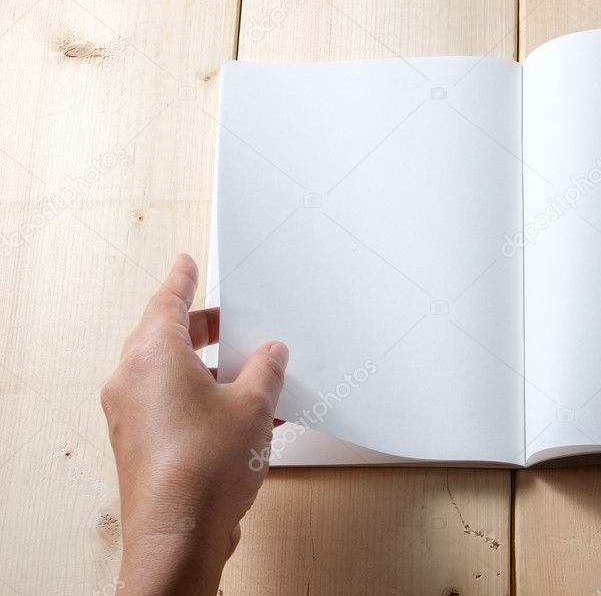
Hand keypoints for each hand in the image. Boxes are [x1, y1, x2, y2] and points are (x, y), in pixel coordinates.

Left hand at [101, 254, 287, 594]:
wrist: (181, 533)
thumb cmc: (203, 469)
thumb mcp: (252, 405)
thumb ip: (264, 370)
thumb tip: (269, 354)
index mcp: (151, 355)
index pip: (165, 301)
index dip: (181, 279)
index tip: (186, 264)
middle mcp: (132, 381)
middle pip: (168, 338)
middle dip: (207, 329)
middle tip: (235, 322)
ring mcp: (132, 415)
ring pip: (173, 375)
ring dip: (213, 370)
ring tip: (256, 375)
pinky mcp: (141, 444)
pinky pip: (173, 405)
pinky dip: (205, 399)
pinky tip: (248, 414)